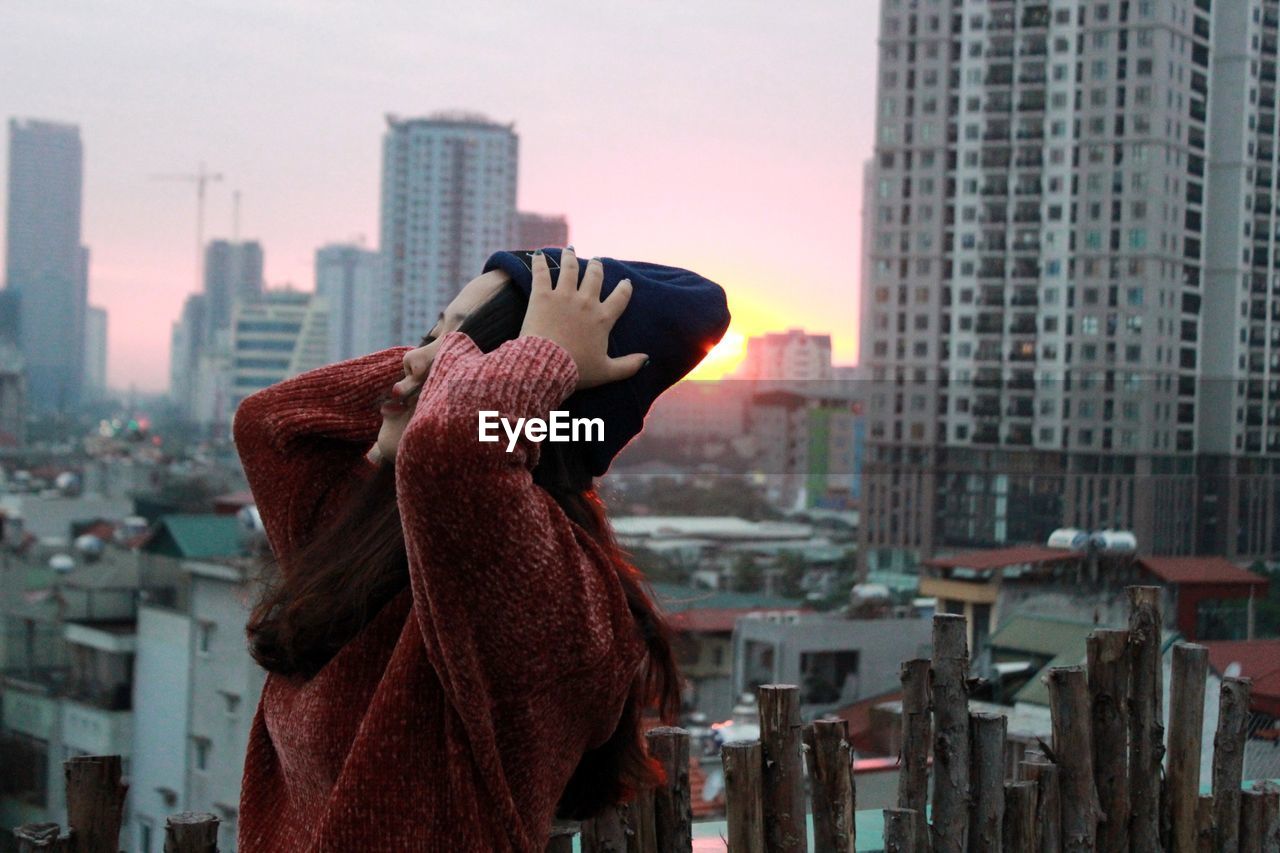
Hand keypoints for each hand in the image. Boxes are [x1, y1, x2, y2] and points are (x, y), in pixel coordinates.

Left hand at [519, 248, 647, 390]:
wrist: (547, 366)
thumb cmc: (577, 370)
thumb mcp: (606, 371)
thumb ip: (628, 366)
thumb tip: (646, 359)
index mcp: (603, 318)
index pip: (619, 297)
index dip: (624, 288)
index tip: (626, 281)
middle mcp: (586, 302)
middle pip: (594, 277)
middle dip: (597, 267)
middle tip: (596, 261)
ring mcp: (563, 296)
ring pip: (570, 269)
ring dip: (570, 258)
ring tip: (570, 250)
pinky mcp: (542, 296)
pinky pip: (541, 273)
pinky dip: (539, 261)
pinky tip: (539, 254)